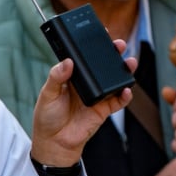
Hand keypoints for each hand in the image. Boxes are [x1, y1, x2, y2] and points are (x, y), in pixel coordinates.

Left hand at [31, 44, 134, 166]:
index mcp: (71, 77)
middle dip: (113, 54)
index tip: (100, 33)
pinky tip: (126, 90)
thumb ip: (56, 78)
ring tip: (128, 63)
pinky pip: (118, 101)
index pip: (83, 58)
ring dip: (124, 71)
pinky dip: (124, 95)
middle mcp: (86, 84)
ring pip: (114, 80)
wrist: (54, 142)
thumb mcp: (47, 95)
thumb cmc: (47, 117)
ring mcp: (97, 96)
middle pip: (102, 66)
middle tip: (119, 45)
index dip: (92, 46)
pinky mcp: (103, 109)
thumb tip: (67, 62)